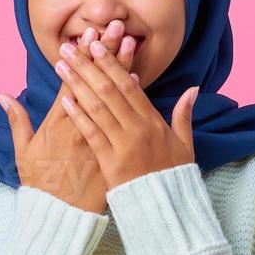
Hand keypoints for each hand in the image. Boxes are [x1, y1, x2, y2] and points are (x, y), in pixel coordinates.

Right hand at [0, 21, 136, 212]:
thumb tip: (4, 95)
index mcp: (58, 123)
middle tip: (116, 25)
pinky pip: (123, 119)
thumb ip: (16, 120)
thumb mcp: (23, 152)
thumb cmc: (40, 185)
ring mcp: (98, 136)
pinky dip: (130, 101)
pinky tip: (136, 80)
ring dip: (121, 67)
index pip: (72, 82)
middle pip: (96, 82)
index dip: (81, 57)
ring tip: (130, 42)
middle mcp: (80, 124)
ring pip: (113, 96)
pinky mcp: (112, 149)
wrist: (59, 216)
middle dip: (105, 52)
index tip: (88, 35)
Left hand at [54, 35, 198, 191]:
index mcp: (153, 121)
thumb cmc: (172, 176)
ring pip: (97, 107)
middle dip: (88, 66)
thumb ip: (184, 115)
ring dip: (77, 84)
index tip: (96, 46)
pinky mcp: (110, 162)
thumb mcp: (185, 143)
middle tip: (70, 47)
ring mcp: (123, 144)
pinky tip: (64, 98)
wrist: (166, 208)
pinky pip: (91, 133)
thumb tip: (193, 89)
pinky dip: (78, 114)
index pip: (129, 85)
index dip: (111, 63)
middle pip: (109, 90)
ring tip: (61, 66)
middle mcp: (138, 128)